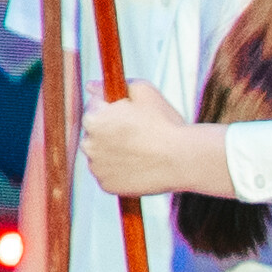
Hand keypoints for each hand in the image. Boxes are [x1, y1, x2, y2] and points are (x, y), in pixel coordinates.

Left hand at [81, 84, 199, 198]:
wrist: (183, 159)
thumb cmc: (165, 123)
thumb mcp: (144, 91)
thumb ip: (114, 85)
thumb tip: (92, 86)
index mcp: (93, 118)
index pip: (94, 107)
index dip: (115, 108)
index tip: (133, 115)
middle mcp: (88, 144)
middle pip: (95, 133)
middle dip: (110, 131)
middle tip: (138, 133)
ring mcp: (97, 168)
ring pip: (101, 155)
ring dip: (113, 152)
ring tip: (141, 151)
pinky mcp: (107, 186)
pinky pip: (110, 175)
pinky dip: (120, 171)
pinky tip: (139, 166)